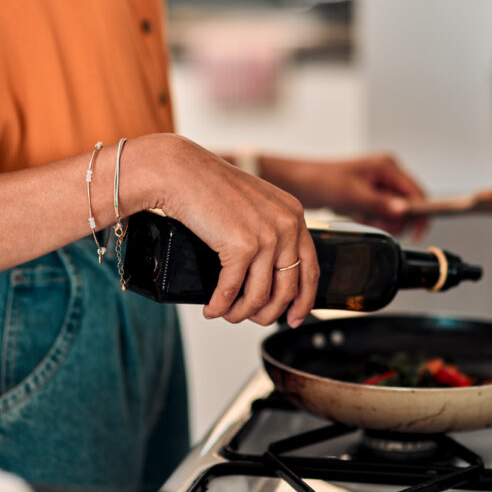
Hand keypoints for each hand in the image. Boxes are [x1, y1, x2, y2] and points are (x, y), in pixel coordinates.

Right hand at [142, 135, 318, 326]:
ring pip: (260, 296)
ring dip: (241, 313)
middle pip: (287, 289)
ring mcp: (266, 236)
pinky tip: (212, 309)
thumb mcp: (254, 205)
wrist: (180, 171)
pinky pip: (232, 291)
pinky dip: (220, 305)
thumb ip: (270, 231)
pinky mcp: (241, 247)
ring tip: (227, 314)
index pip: (310, 268)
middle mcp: (286, 225)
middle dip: (268, 313)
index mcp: (293, 215)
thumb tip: (269, 274)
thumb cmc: (209, 186)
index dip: (304, 300)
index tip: (295, 317)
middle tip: (253, 320)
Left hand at [259, 154, 428, 237]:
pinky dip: (371, 218)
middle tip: (374, 220)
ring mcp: (378, 184)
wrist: (299, 183)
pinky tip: (356, 214)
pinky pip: (380, 213)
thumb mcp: (353, 195)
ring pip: (394, 211)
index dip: (419, 213)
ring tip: (361, 215)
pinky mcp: (369, 195)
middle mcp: (386, 173)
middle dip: (394, 218)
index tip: (417, 232)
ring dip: (381, 220)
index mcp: (387, 166)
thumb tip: (404, 211)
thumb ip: (380, 204)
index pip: (416, 192)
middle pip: (407, 204)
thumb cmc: (321, 180)